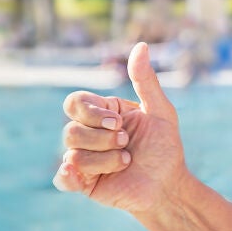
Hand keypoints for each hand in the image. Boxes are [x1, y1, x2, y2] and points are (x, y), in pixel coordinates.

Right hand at [53, 42, 187, 212]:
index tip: (118, 122)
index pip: (75, 103)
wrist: (168, 184)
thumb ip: (146, 80)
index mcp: (102, 113)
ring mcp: (84, 158)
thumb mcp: (161, 111)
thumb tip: (141, 46)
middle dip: (102, 138)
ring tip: (126, 161)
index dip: (92, 112)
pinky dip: (68, 175)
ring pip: (72, 152)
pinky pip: (63, 178)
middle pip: (71, 129)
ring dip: (105, 158)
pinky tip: (80, 174)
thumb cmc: (165, 146)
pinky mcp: (83, 182)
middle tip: (126, 143)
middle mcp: (89, 133)